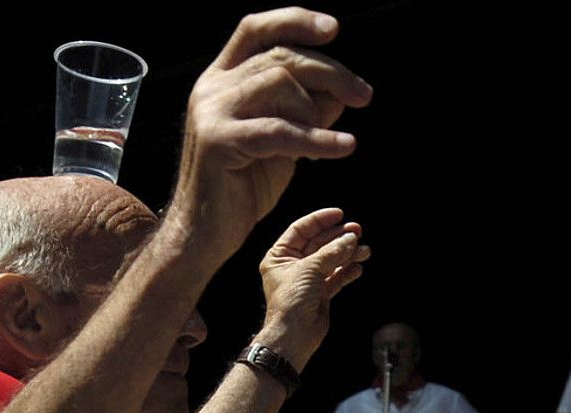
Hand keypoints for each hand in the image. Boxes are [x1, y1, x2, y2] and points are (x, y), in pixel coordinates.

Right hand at [171, 9, 371, 259]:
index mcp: (222, 79)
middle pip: (280, 57)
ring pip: (279, 84)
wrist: (205, 233)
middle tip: (364, 95)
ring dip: (319, 112)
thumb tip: (344, 88)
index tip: (334, 30)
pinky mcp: (218, 141)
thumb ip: (307, 110)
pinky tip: (345, 148)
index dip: (294, 21)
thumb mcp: (283, 141)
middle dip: (330, 72)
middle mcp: (212, 87)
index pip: (257, 30)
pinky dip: (319, 139)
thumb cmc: (245, 186)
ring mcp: (211, 112)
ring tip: (336, 142)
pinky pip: (280, 131)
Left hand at [254, 208, 370, 368]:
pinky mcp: (320, 295)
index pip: (301, 230)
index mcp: (280, 256)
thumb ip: (332, 252)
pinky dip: (347, 272)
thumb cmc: (292, 301)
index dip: (320, 220)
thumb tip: (350, 238)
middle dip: (338, 237)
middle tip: (357, 232)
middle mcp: (293, 266)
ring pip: (331, 261)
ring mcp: (308, 280)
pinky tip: (358, 268)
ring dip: (348, 254)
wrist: (294, 335)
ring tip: (364, 251)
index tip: (340, 215)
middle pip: (319, 244)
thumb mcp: (310, 269)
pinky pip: (336, 278)